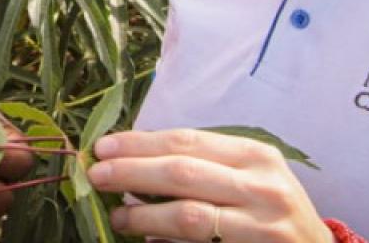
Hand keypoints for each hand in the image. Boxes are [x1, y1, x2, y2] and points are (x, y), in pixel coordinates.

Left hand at [87, 129, 330, 242]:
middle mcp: (263, 186)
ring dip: (144, 217)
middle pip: (184, 174)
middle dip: (132, 173)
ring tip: (117, 217)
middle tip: (96, 175)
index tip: (103, 147)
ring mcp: (264, 226)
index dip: (140, 143)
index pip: (188, 142)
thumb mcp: (249, 177)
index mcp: (256, 155)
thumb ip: (204, 166)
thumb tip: (133, 159)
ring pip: (190, 217)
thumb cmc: (272, 210)